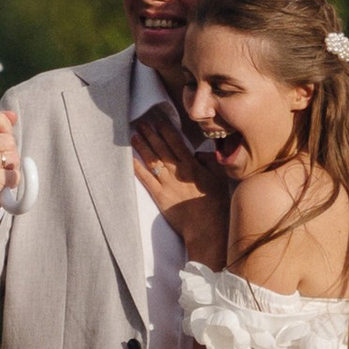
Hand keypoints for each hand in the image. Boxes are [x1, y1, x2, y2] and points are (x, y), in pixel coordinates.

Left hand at [132, 107, 229, 266]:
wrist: (206, 226)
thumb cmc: (215, 204)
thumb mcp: (219, 179)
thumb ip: (208, 163)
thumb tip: (199, 153)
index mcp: (192, 166)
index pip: (176, 143)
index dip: (166, 130)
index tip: (159, 122)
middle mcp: (177, 171)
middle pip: (161, 148)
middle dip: (151, 134)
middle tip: (142, 123)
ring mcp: (166, 183)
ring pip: (152, 160)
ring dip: (142, 146)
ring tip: (134, 135)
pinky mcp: (159, 196)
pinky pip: (145, 178)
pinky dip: (137, 167)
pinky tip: (130, 158)